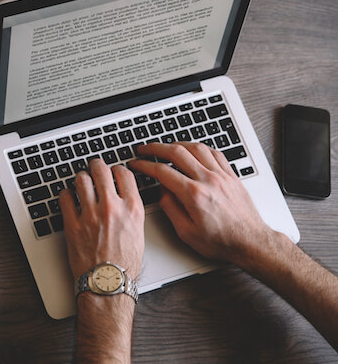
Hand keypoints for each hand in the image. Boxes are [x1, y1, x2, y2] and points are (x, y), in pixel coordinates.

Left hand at [59, 159, 144, 280]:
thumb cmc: (125, 265)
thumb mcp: (138, 233)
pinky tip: (69, 197)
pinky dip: (66, 194)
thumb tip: (124, 201)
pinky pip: (65, 198)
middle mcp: (111, 207)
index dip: (117, 168)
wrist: (108, 284)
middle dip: (97, 166)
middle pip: (101, 170)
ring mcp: (90, 214)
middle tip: (94, 168)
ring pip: (82, 179)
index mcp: (132, 208)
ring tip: (81, 181)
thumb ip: (131, 212)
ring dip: (81, 178)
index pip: (124, 174)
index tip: (113, 171)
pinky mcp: (72, 224)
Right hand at [129, 142, 269, 264]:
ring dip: (177, 144)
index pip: (162, 171)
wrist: (250, 242)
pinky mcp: (231, 176)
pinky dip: (200, 148)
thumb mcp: (186, 232)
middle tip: (145, 149)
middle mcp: (208, 180)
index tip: (136, 163)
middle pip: (177, 152)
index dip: (145, 165)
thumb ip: (170, 207)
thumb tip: (162, 190)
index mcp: (194, 194)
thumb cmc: (221, 241)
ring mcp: (221, 176)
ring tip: (166, 147)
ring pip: (196, 148)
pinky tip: (194, 150)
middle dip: (156, 147)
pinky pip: (215, 153)